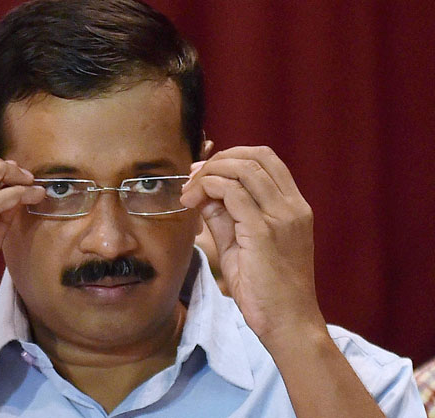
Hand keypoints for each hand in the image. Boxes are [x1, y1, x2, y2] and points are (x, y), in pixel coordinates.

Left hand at [180, 146, 324, 345]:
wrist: (289, 325)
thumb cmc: (268, 290)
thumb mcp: (243, 245)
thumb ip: (226, 217)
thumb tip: (204, 194)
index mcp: (294, 206)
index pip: (265, 159)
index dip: (231, 157)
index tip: (203, 172)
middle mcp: (292, 206)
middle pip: (255, 156)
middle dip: (217, 160)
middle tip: (192, 177)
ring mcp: (281, 217)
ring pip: (242, 169)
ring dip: (209, 173)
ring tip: (189, 192)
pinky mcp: (263, 232)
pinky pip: (232, 192)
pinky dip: (208, 188)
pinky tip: (192, 202)